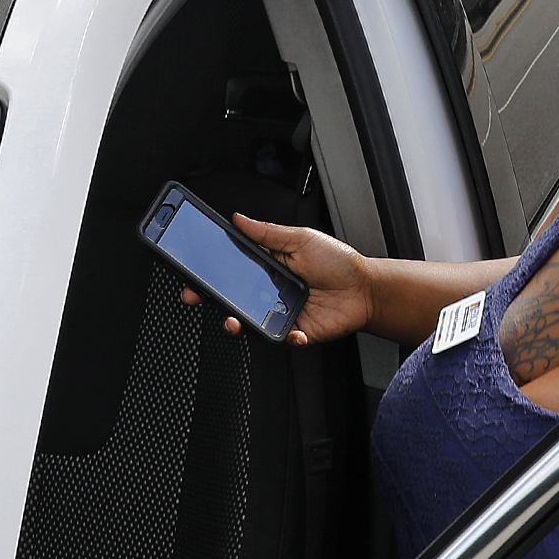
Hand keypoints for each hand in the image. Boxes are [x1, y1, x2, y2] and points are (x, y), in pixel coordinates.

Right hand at [182, 214, 374, 345]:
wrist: (366, 288)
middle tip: (197, 296)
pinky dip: (285, 338)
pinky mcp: (296, 332)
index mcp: (268, 267)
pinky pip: (282, 339)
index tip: (192, 272)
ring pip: (250, 322)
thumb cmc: (338, 261)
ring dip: (238, 323)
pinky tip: (292, 332)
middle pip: (232, 298)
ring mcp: (280, 313)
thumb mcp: (301, 238)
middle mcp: (269, 291)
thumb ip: (268, 233)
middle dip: (211, 299)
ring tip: (233, 320)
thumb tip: (239, 219)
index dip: (210, 273)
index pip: (232, 270)